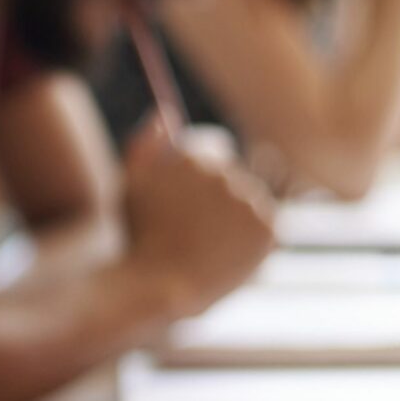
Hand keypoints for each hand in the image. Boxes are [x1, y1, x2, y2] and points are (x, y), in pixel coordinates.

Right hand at [118, 123, 275, 314]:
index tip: (190, 204)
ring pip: (251, 201)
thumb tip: (165, 113)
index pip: (214, 149)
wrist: (157, 286)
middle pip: (233, 176)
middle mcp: (227, 173)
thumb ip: (144, 145)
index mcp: (195, 157)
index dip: (201, 178)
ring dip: (236, 218)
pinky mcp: (268, 230)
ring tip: (209, 244)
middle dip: (219, 198)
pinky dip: (251, 240)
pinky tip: (225, 254)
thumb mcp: (130, 186)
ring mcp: (250, 202)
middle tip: (197, 229)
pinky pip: (266, 227)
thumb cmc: (139, 239)